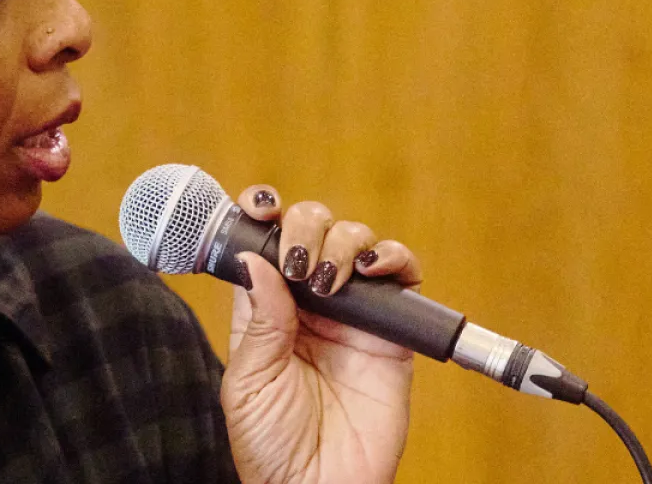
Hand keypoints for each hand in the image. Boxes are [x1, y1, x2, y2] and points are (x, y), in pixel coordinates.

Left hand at [220, 185, 421, 483]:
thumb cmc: (271, 443)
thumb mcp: (249, 381)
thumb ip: (259, 321)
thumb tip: (256, 260)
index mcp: (264, 310)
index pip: (263, 244)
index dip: (262, 215)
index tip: (258, 206)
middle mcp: (307, 303)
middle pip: (311, 230)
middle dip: (305, 226)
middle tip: (297, 263)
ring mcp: (352, 315)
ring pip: (355, 242)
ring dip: (342, 241)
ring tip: (328, 279)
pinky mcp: (393, 334)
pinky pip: (402, 278)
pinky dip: (394, 258)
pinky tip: (374, 269)